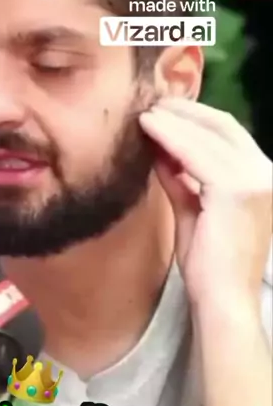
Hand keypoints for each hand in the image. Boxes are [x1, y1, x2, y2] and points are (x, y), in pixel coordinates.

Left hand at [139, 97, 271, 308]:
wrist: (223, 301)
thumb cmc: (209, 265)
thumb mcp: (193, 211)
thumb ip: (180, 179)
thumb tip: (159, 150)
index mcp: (261, 177)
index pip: (229, 134)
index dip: (195, 118)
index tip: (162, 112)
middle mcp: (266, 173)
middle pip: (222, 125)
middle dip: (184, 111)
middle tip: (150, 104)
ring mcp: (256, 179)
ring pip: (207, 135)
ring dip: (172, 120)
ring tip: (143, 113)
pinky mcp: (237, 189)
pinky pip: (196, 153)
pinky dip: (169, 137)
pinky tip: (147, 129)